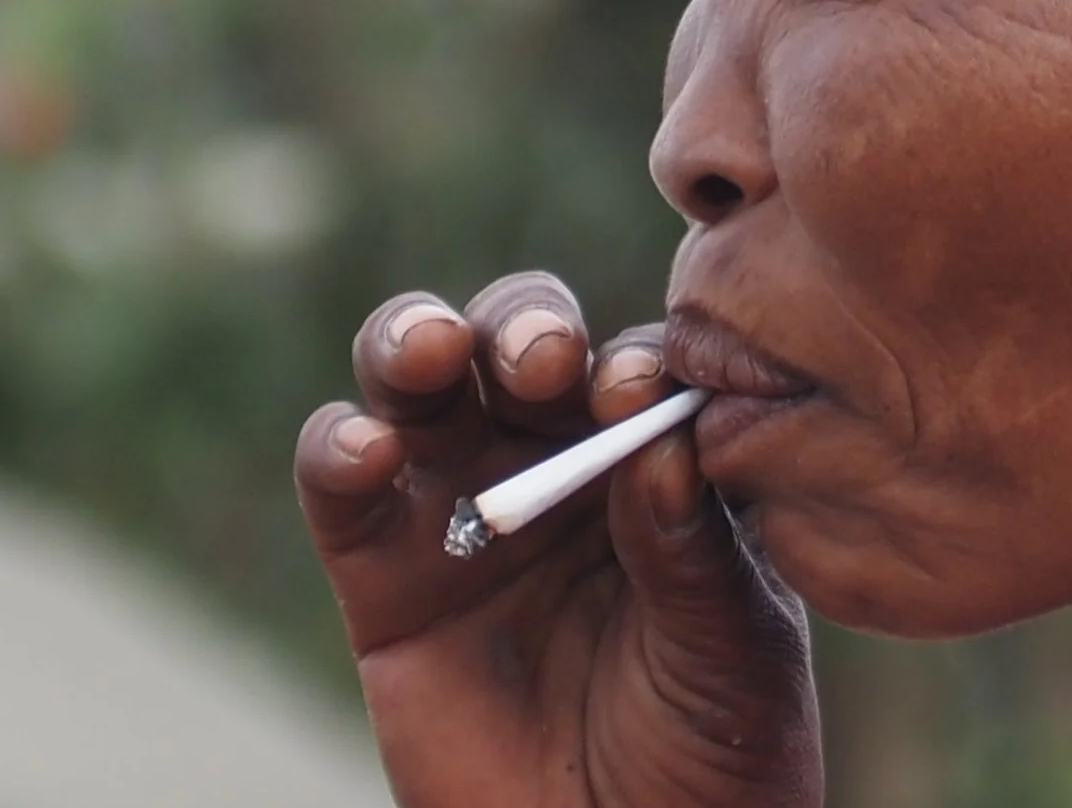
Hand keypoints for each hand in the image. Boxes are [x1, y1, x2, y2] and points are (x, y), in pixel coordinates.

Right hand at [295, 273, 821, 807]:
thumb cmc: (714, 746)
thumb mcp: (732, 645)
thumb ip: (691, 546)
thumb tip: (655, 440)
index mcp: (661, 453)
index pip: (640, 366)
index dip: (635, 363)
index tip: (638, 393)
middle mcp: (562, 454)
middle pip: (525, 338)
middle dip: (526, 325)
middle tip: (542, 360)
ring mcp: (466, 504)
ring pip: (422, 377)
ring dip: (416, 338)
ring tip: (430, 350)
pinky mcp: (382, 573)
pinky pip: (342, 484)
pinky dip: (338, 446)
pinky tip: (365, 450)